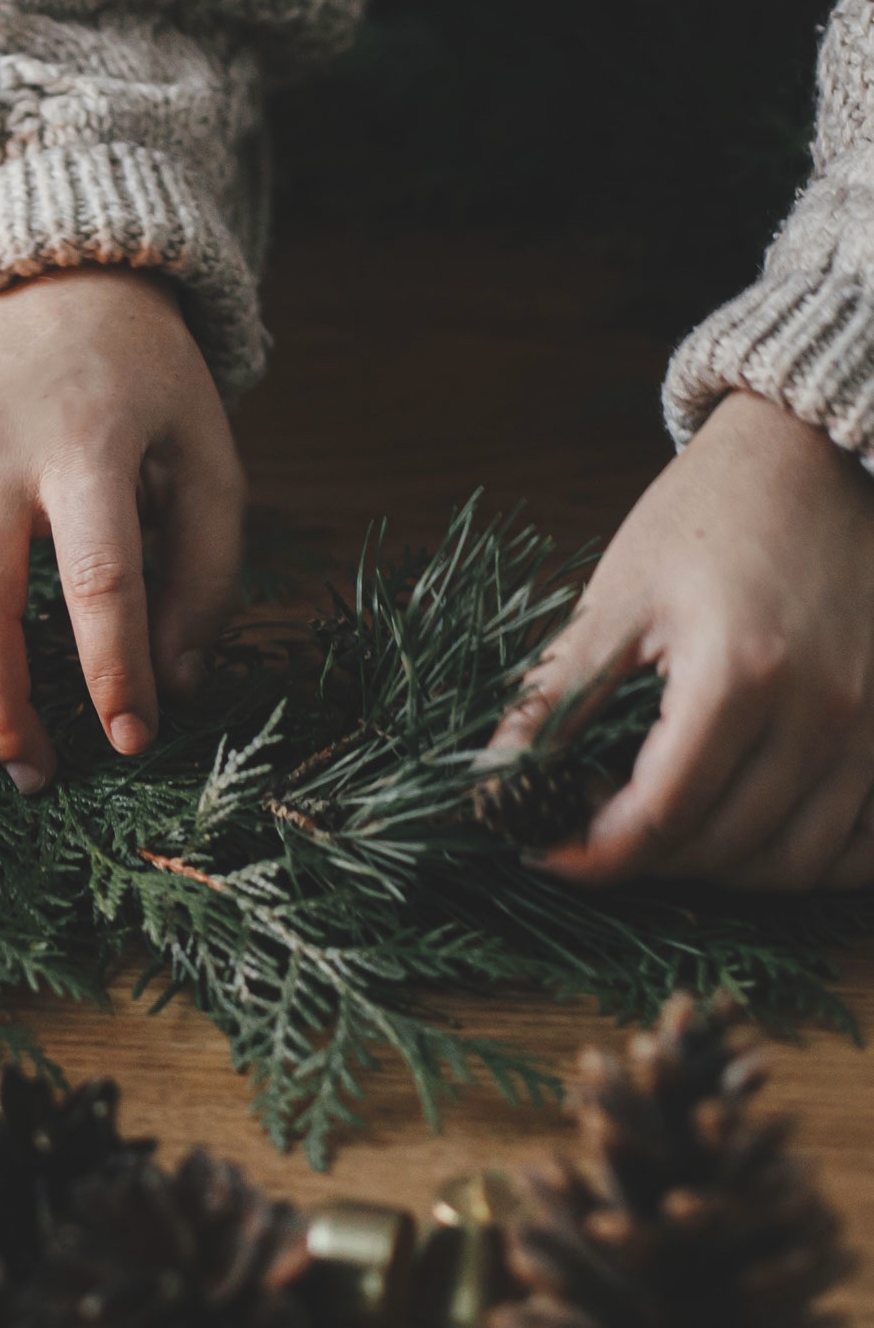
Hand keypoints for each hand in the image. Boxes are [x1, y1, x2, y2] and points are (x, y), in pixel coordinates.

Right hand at [0, 266, 243, 791]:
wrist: (53, 288)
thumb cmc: (147, 387)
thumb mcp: (208, 458)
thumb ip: (206, 573)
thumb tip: (172, 686)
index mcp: (88, 446)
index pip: (98, 581)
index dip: (113, 674)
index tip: (132, 741)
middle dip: (3, 713)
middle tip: (40, 778)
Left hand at [498, 391, 873, 889]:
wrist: (808, 457)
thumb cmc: (703, 518)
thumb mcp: (612, 599)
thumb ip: (554, 697)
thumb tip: (491, 781)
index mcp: (738, 675)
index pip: (660, 815)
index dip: (592, 853)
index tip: (542, 852)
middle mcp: (823, 713)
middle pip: (727, 848)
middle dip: (645, 859)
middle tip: (591, 828)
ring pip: (797, 862)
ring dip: (719, 869)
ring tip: (659, 831)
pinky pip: (865, 844)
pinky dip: (804, 860)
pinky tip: (746, 831)